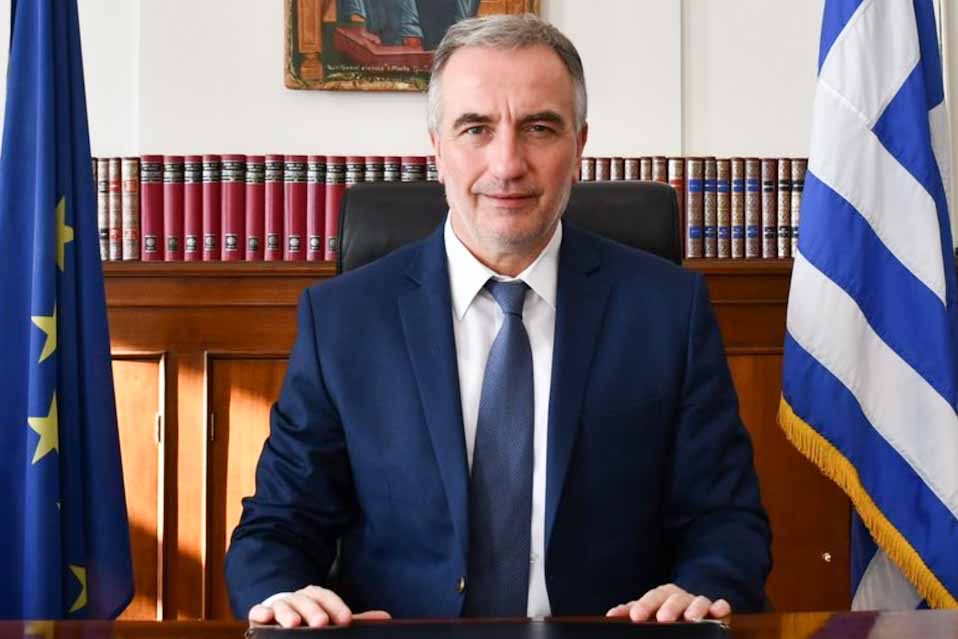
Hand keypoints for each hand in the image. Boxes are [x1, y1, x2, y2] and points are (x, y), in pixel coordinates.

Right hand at [248, 585, 391, 627]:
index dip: (336, 607)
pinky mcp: (262, 614)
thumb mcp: (332, 616)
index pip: (327, 597)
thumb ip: (354, 618)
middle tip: (321, 623)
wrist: (281, 612)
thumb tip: (386, 617)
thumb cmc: (311, 617)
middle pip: (306, 600)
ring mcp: (278, 605)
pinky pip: (258, 611)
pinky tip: (263, 618)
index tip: (346, 620)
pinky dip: (260, 612)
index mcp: (315, 596)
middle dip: (313, 611)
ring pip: (283, 605)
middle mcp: (297, 598)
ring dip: (287, 613)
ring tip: (293, 624)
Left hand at [606, 584, 730, 622]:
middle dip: (668, 608)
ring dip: (695, 608)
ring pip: (697, 601)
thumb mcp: (648, 608)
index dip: (643, 606)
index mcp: (662, 595)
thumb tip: (611, 614)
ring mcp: (698, 602)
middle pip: (673, 598)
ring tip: (691, 619)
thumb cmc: (664, 609)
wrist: (690, 603)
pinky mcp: (716, 609)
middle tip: (663, 619)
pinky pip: (720, 605)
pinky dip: (720, 606)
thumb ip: (631, 610)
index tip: (635, 617)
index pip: (651, 598)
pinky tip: (719, 610)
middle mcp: (680, 596)